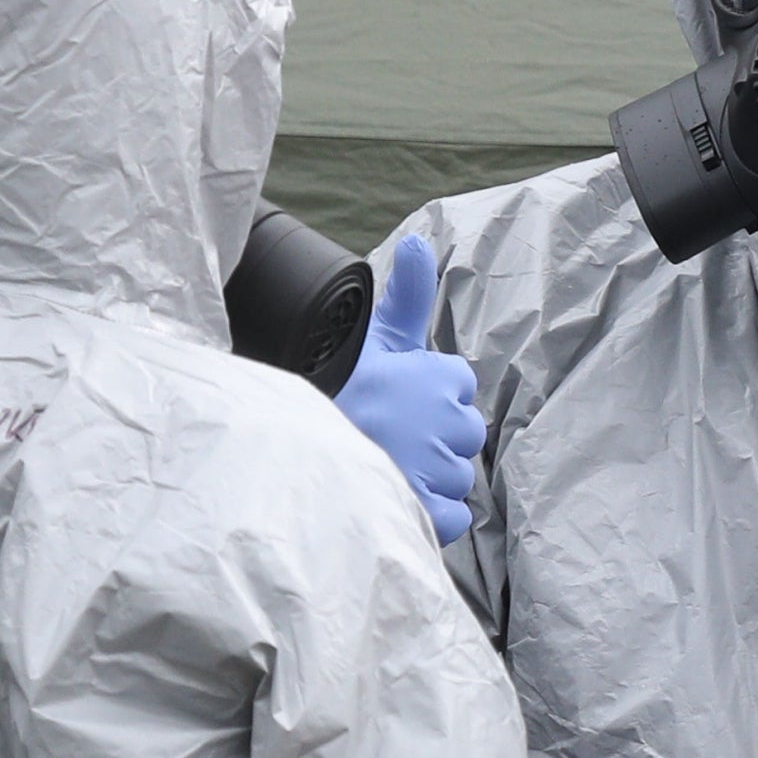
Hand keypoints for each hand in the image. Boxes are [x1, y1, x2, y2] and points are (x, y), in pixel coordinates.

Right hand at [334, 235, 485, 543]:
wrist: (292, 444)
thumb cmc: (338, 385)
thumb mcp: (375, 334)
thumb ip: (408, 294)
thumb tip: (418, 240)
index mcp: (442, 377)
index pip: (460, 386)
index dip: (430, 392)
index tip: (396, 395)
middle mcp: (447, 422)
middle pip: (464, 435)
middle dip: (434, 436)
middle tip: (388, 431)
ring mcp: (437, 469)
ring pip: (457, 475)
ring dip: (429, 472)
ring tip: (385, 459)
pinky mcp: (428, 511)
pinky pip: (454, 516)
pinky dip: (432, 512)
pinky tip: (398, 492)